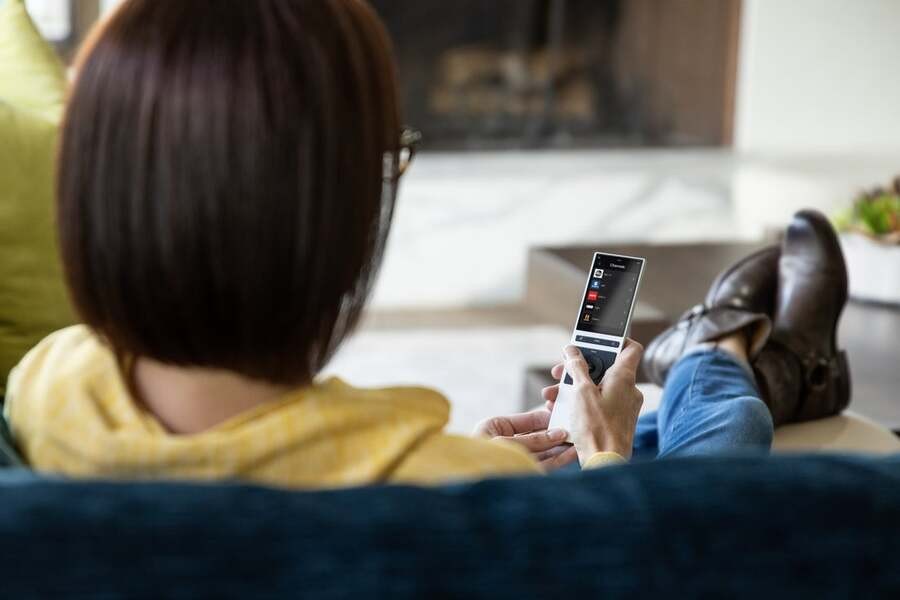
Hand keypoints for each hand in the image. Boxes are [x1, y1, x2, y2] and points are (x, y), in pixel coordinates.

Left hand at [473, 409, 577, 470]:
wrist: (465, 482)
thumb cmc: (478, 458)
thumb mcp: (504, 441)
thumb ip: (532, 439)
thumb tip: (558, 433)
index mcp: (494, 428)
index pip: (527, 421)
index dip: (546, 419)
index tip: (565, 417)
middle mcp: (506, 444)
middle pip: (537, 437)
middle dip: (557, 435)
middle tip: (577, 430)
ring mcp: (515, 460)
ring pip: (543, 453)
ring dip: (561, 449)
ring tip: (579, 443)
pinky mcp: (522, 475)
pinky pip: (543, 466)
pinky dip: (558, 461)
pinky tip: (571, 454)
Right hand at [544, 340, 643, 463]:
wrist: (605, 463)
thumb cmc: (597, 429)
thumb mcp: (581, 392)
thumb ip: (576, 367)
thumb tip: (572, 351)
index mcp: (624, 377)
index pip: (629, 347)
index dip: (615, 339)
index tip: (595, 339)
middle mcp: (627, 390)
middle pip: (605, 368)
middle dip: (579, 369)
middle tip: (560, 372)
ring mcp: (623, 407)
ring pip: (598, 388)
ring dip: (575, 388)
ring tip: (554, 395)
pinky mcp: (616, 421)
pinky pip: (598, 405)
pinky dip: (581, 404)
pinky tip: (563, 410)